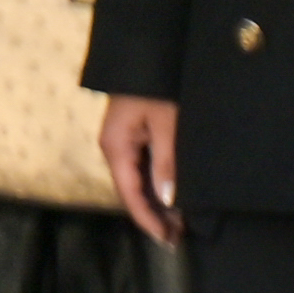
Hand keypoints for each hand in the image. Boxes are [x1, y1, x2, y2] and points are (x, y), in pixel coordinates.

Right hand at [94, 94, 181, 241]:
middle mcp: (114, 147)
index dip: (147, 219)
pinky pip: (143, 167)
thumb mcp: (167, 124)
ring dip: (157, 201)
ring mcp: (122, 141)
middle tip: (178, 237)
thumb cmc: (158, 86)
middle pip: (131, 191)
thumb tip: (167, 200)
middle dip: (154, 215)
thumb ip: (167, 163)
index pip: (129, 194)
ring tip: (179, 223)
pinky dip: (157, 183)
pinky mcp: (133, 134)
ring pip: (138, 181)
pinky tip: (173, 195)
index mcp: (116, 147)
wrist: (148, 53)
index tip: (166, 239)